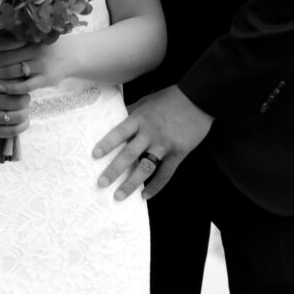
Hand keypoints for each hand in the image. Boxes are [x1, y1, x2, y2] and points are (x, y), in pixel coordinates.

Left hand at [0, 36, 68, 93]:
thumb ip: (20, 39)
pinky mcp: (45, 80)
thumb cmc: (48, 47)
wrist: (72, 56)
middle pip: (6, 58)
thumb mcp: (37, 37)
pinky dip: (10, 88)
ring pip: (12, 72)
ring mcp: (41, 66)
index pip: (7, 43)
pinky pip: (24, 86)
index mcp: (32, 39)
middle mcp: (36, 51)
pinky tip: (0, 87)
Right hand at [0, 73, 31, 138]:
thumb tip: (28, 81)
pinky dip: (22, 126)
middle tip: (25, 100)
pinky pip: (13, 130)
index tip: (22, 89)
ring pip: (18, 117)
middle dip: (26, 101)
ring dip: (26, 114)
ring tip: (24, 110)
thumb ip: (8, 78)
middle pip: (18, 102)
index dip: (23, 88)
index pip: (15, 86)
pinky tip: (23, 121)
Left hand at [92, 85, 213, 200]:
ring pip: (145, 168)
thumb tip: (115, 118)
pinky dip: (155, 187)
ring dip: (131, 183)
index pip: (119, 132)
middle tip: (101, 183)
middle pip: (129, 154)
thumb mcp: (147, 101)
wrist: (198, 99)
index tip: (94, 155)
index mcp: (140, 119)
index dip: (107, 144)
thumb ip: (132, 112)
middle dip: (114, 170)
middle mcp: (150, 133)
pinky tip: (145, 196)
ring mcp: (164, 144)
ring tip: (119, 196)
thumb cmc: (171, 98)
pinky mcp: (178, 153)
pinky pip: (165, 174)